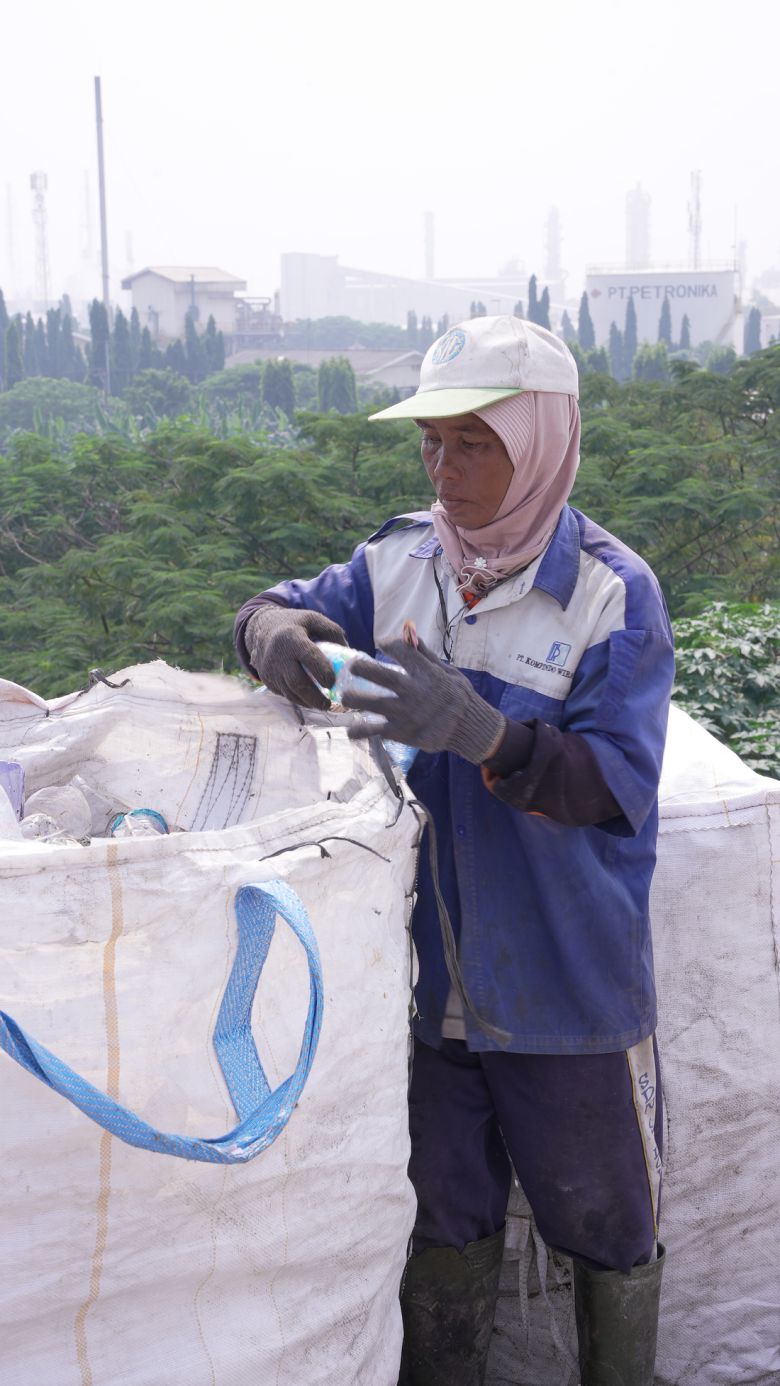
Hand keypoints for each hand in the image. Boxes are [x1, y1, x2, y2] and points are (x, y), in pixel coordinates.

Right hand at [245, 604, 347, 709]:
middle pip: (297, 682)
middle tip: (329, 705)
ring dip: (307, 702)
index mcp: (293, 637)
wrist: (261, 627)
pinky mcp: (266, 679)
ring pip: (289, 692)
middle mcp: (278, 655)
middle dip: (315, 697)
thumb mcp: (313, 619)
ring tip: (322, 705)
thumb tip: (348, 656)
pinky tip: (309, 699)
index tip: (333, 683)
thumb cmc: (294, 624)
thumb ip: (333, 633)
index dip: (322, 672)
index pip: (309, 657)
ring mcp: (270, 669)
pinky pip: (283, 693)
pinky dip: (297, 699)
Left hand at [342, 638, 505, 763]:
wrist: (470, 728)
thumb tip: (409, 632)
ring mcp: (407, 714)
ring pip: (374, 704)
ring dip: (355, 699)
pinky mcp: (403, 733)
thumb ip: (425, 655)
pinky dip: (362, 731)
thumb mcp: (448, 671)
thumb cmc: (459, 696)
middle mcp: (415, 692)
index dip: (389, 644)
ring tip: (343, 697)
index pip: (403, 653)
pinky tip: (351, 731)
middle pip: (383, 677)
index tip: (381, 642)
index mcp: (427, 674)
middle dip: (364, 669)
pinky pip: (377, 731)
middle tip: (352, 666)